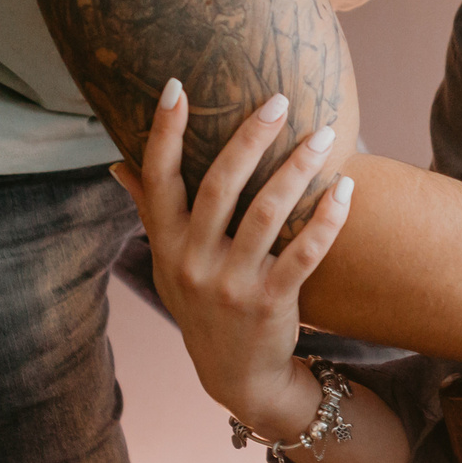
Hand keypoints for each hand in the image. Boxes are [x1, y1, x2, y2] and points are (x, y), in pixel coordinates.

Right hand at [111, 78, 353, 431]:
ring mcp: (231, 283)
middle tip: (278, 100)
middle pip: (219, 185)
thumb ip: (148, 212)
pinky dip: (328, 218)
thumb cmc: (201, 304)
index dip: (163, 132)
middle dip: (249, 138)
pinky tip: (344, 188)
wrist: (236, 375)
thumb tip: (118, 164)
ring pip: (268, 213)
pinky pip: (305, 252)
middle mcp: (193, 260)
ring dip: (297, 168)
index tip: (175, 86)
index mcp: (166, 242)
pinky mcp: (272, 302)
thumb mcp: (167, 263)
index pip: (157, 177)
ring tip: (324, 134)